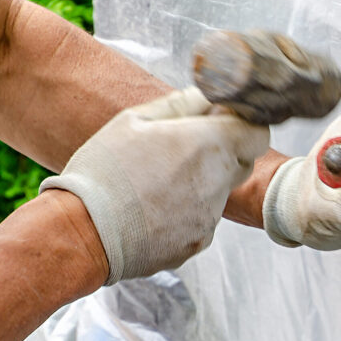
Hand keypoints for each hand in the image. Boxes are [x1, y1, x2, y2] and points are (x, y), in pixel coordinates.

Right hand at [41, 87, 269, 283]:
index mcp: (208, 145)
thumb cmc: (104, 171)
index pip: (257, 132)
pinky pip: (202, 220)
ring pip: (219, 192)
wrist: (83, 232)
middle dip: (223, 152)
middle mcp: (218, 183)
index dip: (242, 124)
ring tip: (155, 182)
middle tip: (183, 148)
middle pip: (242, 162)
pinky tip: (152, 208)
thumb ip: (180, 104)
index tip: (220, 122)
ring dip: (199, 183)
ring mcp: (210, 217)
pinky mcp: (197, 243)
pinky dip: (185, 212)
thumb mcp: (134, 120)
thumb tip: (205, 97)